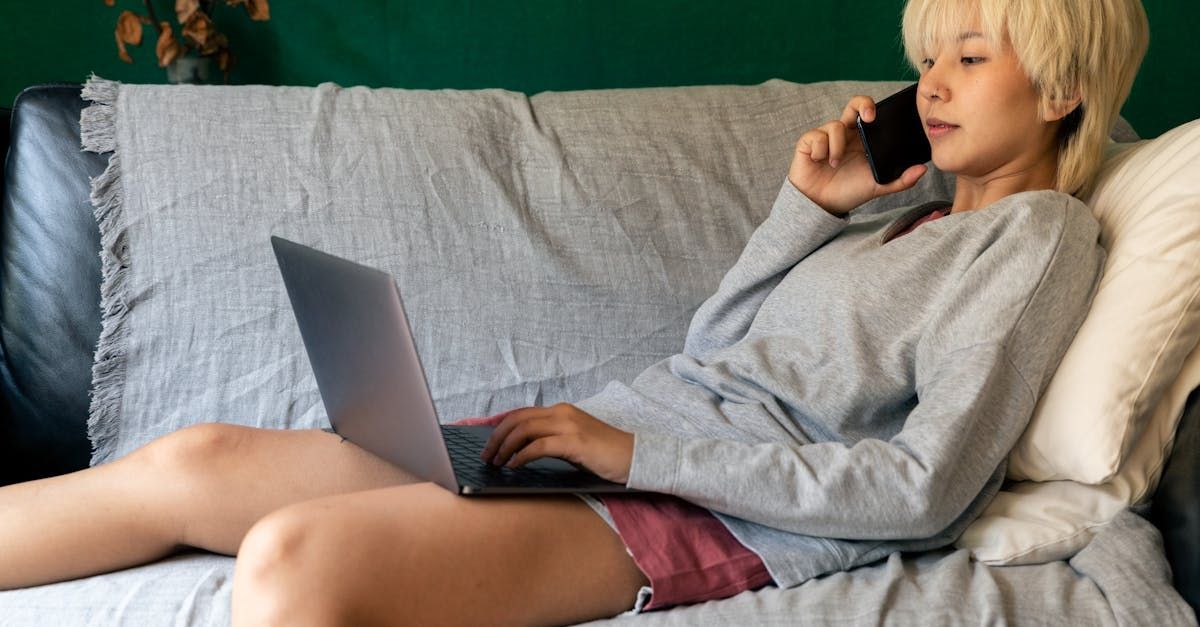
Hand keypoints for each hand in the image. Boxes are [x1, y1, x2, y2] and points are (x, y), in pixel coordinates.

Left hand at [479, 403, 634, 483]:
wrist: (636, 456)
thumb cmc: (606, 454)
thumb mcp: (575, 442)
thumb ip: (553, 440)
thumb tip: (525, 451)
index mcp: (562, 411)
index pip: (522, 414)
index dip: (501, 427)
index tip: (490, 443)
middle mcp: (563, 413)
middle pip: (518, 419)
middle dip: (497, 437)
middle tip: (486, 455)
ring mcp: (569, 426)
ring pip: (524, 429)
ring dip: (504, 446)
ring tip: (496, 462)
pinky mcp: (575, 442)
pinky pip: (538, 446)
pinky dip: (521, 456)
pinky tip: (514, 466)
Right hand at [787, 95, 927, 216]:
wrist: (821, 206)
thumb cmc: (848, 192)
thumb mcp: (877, 187)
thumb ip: (900, 180)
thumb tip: (923, 170)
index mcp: (861, 139)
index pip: (869, 114)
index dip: (873, 107)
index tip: (876, 117)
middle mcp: (845, 134)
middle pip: (854, 104)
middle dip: (862, 104)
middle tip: (868, 118)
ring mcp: (825, 137)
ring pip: (834, 125)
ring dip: (837, 146)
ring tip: (835, 163)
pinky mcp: (808, 143)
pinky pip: (815, 136)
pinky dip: (819, 150)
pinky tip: (820, 161)